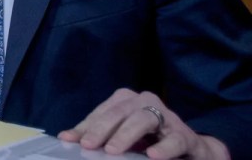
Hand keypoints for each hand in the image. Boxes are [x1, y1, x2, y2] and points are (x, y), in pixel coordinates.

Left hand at [58, 88, 228, 158]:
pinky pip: (174, 140)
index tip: (70, 140)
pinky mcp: (185, 135)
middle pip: (119, 112)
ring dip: (126, 134)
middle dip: (101, 129)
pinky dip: (163, 147)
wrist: (191, 150)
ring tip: (112, 150)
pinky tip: (153, 156)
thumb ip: (96, 136)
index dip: (85, 126)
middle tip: (88, 145)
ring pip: (143, 119)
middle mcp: (145, 102)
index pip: (102, 112)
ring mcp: (166, 116)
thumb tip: (65, 138)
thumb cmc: (149, 140)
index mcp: (126, 101)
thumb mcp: (120, 137)